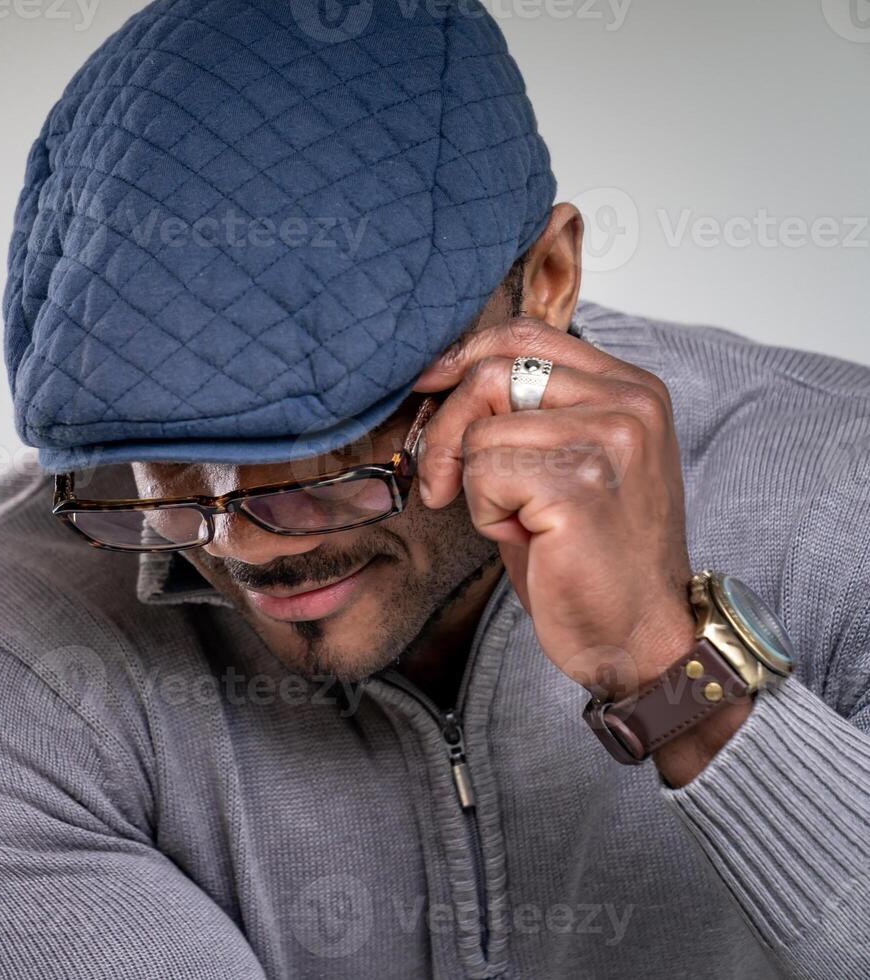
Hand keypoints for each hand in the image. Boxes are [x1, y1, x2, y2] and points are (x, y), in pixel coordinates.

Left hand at [411, 318, 697, 701]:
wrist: (638, 637)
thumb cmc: (591, 557)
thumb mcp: (565, 464)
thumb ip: (526, 413)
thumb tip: (444, 376)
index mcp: (631, 390)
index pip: (527, 335)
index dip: (464, 357)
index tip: (429, 387)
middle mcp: (629, 405)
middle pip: (493, 373)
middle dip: (446, 429)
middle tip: (442, 482)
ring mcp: (609, 440)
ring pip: (480, 432)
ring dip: (475, 485)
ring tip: (517, 519)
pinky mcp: (579, 483)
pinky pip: (482, 473)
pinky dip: (484, 512)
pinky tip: (525, 537)